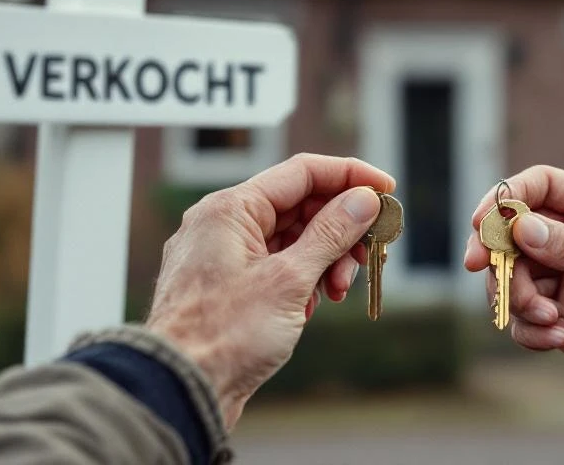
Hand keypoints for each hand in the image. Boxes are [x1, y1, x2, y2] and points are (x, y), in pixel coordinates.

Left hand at [146, 154, 394, 427]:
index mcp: (230, 208)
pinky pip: (275, 266)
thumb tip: (363, 199)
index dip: (350, 176)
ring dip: (324, 260)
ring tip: (338, 291)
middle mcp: (223, 223)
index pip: (303, 172)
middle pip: (299, 206)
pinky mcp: (227, 285)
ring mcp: (222, 255)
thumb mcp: (289, 280)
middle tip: (369, 255)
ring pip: (290, 239)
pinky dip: (302, 280)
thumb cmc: (223, 336)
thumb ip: (331, 233)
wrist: (178, 392)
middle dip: (340, 230)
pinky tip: (310, 308)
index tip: (386, 190)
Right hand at [465, 166, 563, 427]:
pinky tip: (559, 339)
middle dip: (497, 253)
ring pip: (509, 276)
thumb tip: (521, 226)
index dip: (505, 197)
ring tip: (548, 318)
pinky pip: (521, 318)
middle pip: (512, 232)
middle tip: (484, 271)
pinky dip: (529, 329)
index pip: (540, 187)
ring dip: (516, 297)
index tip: (481, 222)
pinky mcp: (558, 318)